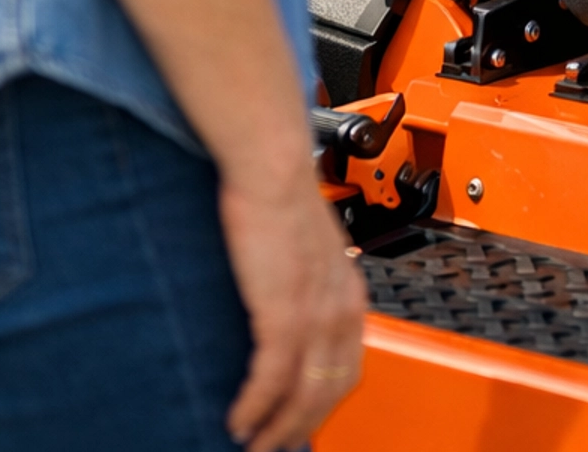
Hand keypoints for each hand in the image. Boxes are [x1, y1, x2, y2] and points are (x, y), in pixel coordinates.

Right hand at [220, 163, 365, 451]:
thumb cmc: (281, 194)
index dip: (323, 404)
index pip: (347, 368)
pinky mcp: (283, 312)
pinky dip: (254, 408)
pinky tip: (238, 421)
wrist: (272, 165)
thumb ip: (305, 281)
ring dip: (275, 430)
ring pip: (302, 397)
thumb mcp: (307, 247)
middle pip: (328, 392)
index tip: (300, 422)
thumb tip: (284, 306)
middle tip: (273, 446)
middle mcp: (340, 308)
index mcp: (349, 292)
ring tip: (251, 446)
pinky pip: (271, 379)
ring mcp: (314, 314)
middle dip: (299, 428)